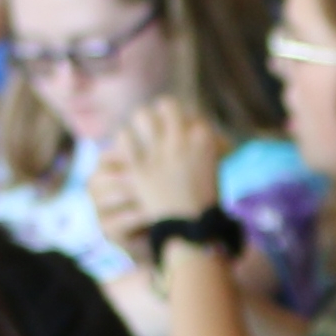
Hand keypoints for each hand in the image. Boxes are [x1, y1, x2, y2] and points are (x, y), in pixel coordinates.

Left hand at [105, 95, 225, 229]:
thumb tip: (206, 134)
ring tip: (139, 132)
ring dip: (141, 123)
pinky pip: (125, 138)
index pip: (192, 112)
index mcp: (205, 140)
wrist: (192, 231)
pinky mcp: (140, 167)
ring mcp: (160, 154)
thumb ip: (203, 149)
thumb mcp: (210, 170)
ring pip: (142, 116)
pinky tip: (127, 148)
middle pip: (167, 105)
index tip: (176, 122)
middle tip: (156, 123)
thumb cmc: (204, 203)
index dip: (181, 115)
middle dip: (161, 112)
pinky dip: (125, 141)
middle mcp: (183, 142)